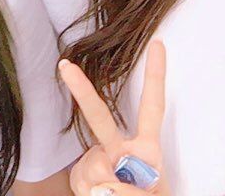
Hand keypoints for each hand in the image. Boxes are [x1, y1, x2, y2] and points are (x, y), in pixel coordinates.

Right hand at [59, 40, 168, 195]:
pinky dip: (89, 193)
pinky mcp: (80, 176)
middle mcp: (120, 149)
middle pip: (100, 117)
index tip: (158, 44)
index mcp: (146, 149)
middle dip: (82, 92)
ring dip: (101, 185)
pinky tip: (97, 195)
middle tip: (67, 67)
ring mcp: (98, 161)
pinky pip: (81, 180)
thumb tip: (107, 181)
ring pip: (92, 163)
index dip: (155, 76)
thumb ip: (135, 190)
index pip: (152, 108)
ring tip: (111, 195)